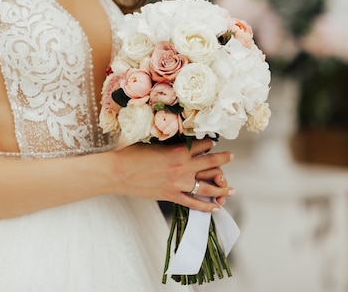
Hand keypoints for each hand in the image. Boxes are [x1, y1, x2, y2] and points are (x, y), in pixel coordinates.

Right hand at [110, 138, 233, 212]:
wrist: (117, 172)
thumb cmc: (131, 155)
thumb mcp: (153, 143)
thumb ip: (170, 144)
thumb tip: (178, 140)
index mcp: (178, 151)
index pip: (203, 145)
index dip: (210, 142)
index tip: (212, 142)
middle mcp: (183, 168)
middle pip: (212, 164)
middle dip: (223, 160)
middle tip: (230, 157)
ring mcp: (178, 184)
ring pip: (208, 187)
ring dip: (222, 187)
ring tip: (230, 188)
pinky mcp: (171, 196)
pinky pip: (194, 203)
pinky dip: (206, 206)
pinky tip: (216, 207)